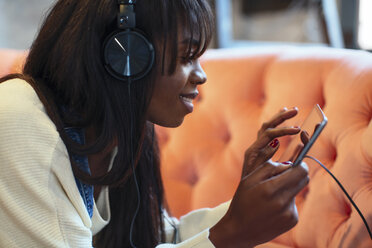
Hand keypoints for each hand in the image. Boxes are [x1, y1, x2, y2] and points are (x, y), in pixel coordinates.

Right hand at [210, 108, 308, 247]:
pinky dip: (286, 201)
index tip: (296, 162)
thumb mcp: (249, 180)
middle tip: (285, 173)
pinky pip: (294, 204)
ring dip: (289, 188)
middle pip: (304, 180)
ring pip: (298, 191)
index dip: (300, 164)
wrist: (239, 230)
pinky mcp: (292, 221)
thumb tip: (289, 163)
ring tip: (272, 194)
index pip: (300, 171)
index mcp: (271, 189)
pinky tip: (273, 207)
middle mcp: (283, 202)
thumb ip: (269, 167)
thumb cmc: (242, 202)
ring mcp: (289, 213)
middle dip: (297, 173)